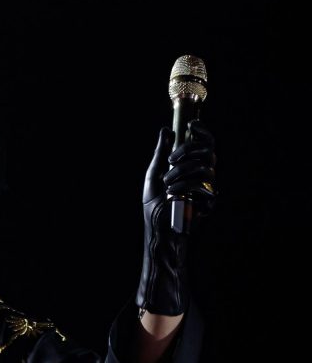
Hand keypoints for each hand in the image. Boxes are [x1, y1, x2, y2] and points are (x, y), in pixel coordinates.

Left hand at [136, 120, 216, 314]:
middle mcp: (201, 176)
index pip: (204, 144)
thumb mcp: (153, 177)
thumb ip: (160, 154)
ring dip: (182, 173)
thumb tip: (166, 130)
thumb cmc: (154, 210)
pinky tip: (175, 197)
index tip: (191, 126)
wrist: (159, 236)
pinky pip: (206, 185)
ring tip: (168, 185)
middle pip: (209, 151)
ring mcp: (208, 189)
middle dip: (188, 151)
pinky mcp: (210, 203)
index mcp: (189, 168)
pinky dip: (187, 187)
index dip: (203, 132)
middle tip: (172, 161)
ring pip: (206, 167)